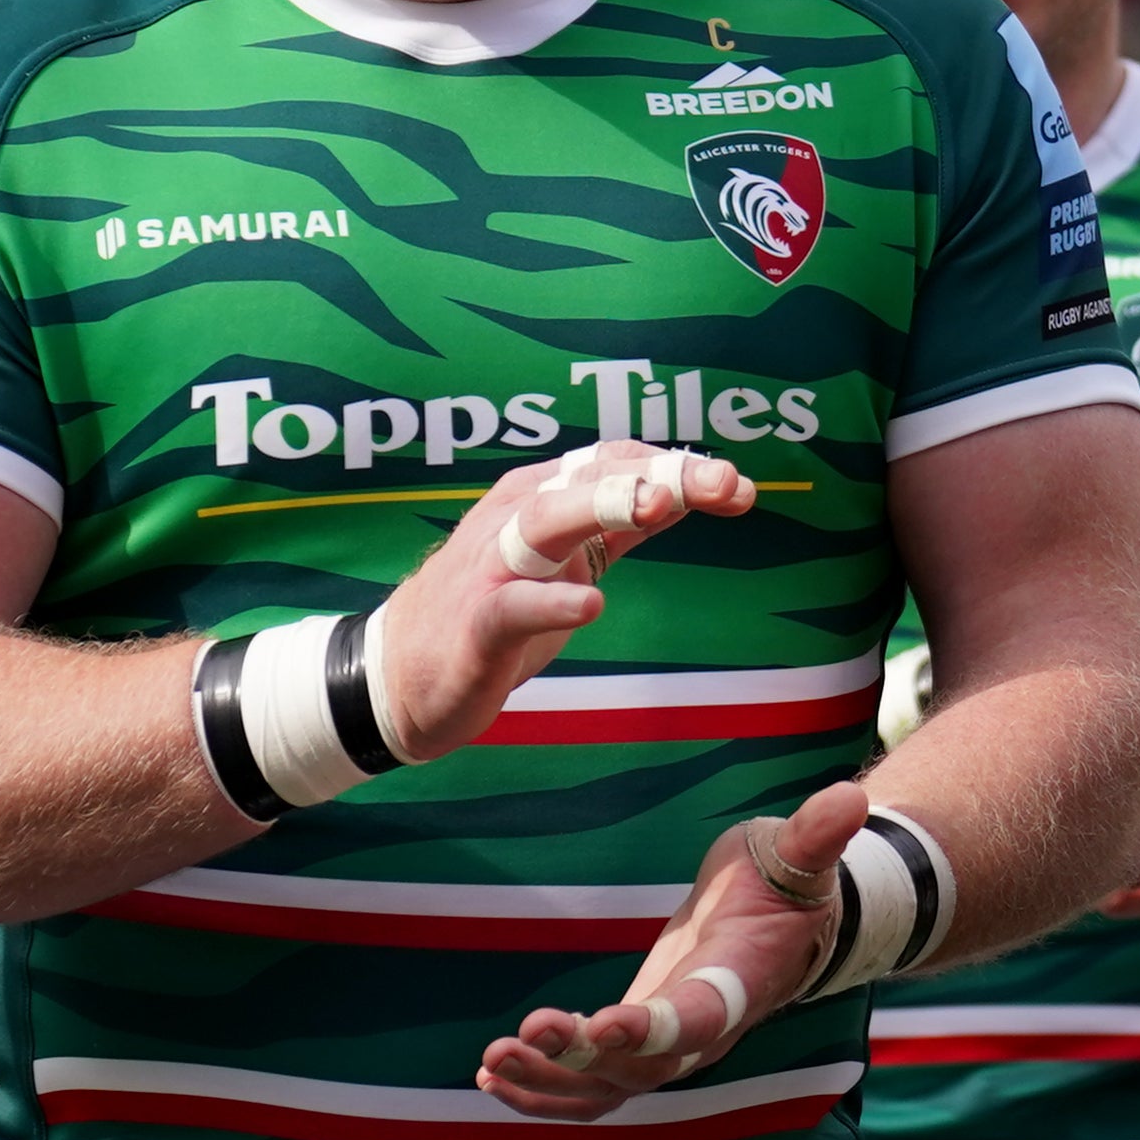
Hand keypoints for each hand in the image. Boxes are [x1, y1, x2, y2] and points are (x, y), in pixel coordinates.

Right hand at [358, 443, 757, 765]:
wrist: (400, 677)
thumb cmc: (490, 612)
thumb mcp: (563, 559)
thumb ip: (618, 526)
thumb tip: (686, 490)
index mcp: (540, 497)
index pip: (614, 462)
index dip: (678, 467)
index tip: (739, 487)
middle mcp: (515, 518)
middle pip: (590, 477)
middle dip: (659, 474)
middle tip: (721, 483)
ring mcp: (491, 568)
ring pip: (549, 519)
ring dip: (604, 505)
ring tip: (659, 507)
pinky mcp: (476, 624)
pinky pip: (513, 607)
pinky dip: (552, 602)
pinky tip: (592, 605)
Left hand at [479, 780, 866, 1117]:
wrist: (788, 930)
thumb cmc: (789, 886)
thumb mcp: (802, 856)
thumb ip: (817, 837)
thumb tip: (850, 798)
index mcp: (736, 987)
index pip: (692, 1021)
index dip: (649, 1031)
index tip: (600, 1025)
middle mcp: (702, 1035)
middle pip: (637, 1071)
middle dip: (577, 1060)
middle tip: (522, 1033)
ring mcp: (667, 1050)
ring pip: (605, 1091)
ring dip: (547, 1084)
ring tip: (492, 1062)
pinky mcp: (637, 1048)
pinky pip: (590, 1086)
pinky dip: (544, 1087)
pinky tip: (492, 1074)